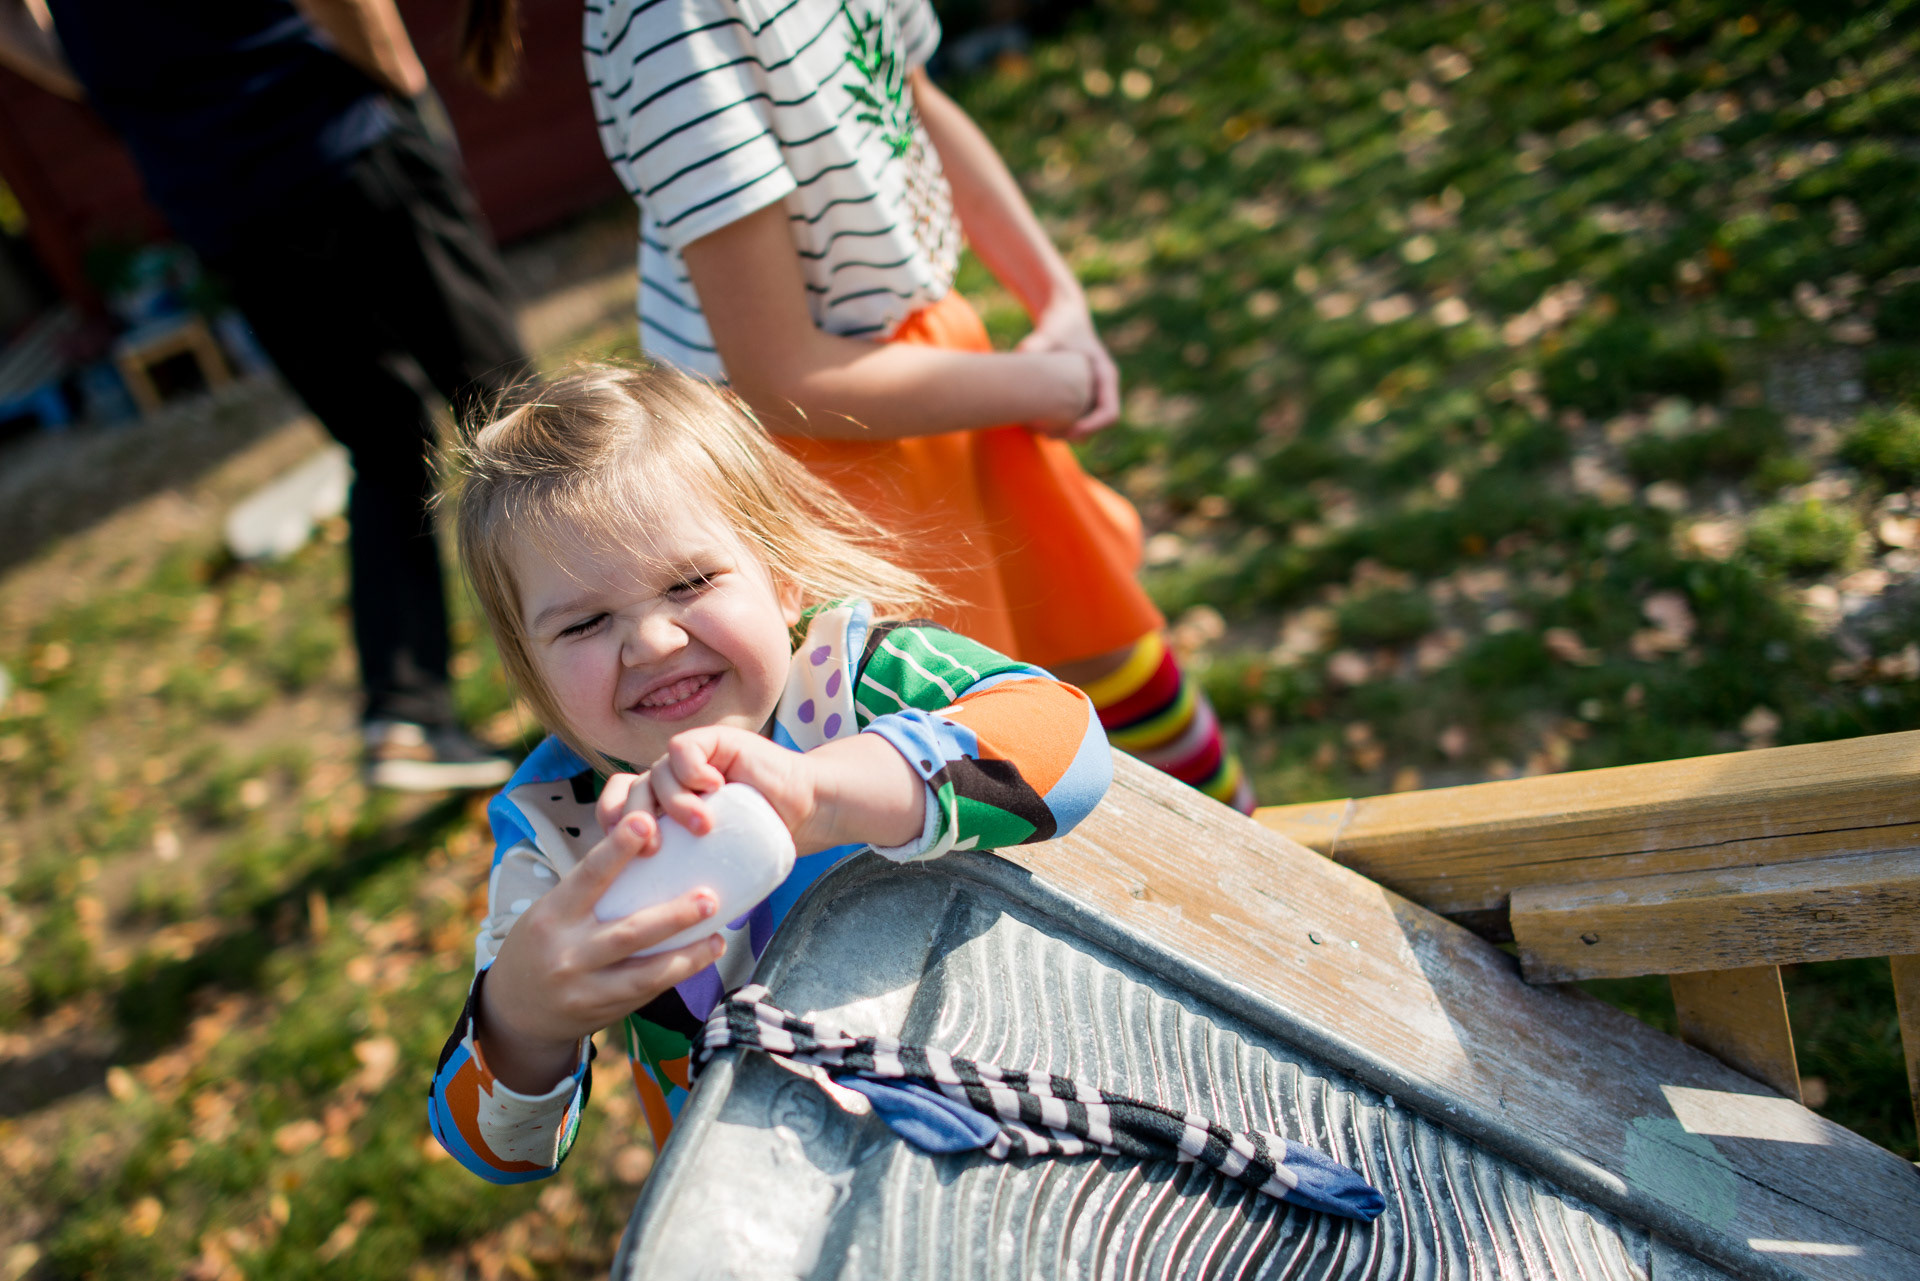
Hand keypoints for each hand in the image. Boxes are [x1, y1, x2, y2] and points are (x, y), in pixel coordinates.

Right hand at [476, 811, 723, 1093]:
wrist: (514, 1009)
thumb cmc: (542, 943)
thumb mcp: (552, 912)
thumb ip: (591, 890)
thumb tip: (648, 845)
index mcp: (552, 915)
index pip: (588, 876)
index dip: (617, 848)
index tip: (646, 821)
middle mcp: (568, 953)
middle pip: (629, 932)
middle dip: (674, 916)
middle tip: (710, 898)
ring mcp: (586, 987)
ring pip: (647, 972)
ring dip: (689, 955)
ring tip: (718, 938)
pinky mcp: (604, 1011)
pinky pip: (647, 991)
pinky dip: (677, 974)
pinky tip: (701, 958)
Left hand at [598, 725, 824, 849]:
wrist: (806, 812)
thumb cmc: (759, 844)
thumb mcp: (710, 862)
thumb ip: (681, 871)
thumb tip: (648, 922)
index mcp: (662, 810)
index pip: (616, 809)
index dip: (612, 827)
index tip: (628, 856)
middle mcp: (671, 783)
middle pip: (630, 791)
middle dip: (636, 821)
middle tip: (656, 847)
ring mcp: (690, 761)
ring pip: (656, 772)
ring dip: (675, 802)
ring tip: (703, 825)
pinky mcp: (712, 741)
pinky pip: (682, 748)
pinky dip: (691, 768)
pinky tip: (714, 787)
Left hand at [1017, 301, 1120, 440]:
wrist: (1062, 315)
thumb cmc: (1059, 324)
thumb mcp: (1049, 332)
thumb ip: (1035, 345)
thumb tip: (1021, 357)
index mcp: (1106, 376)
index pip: (1110, 413)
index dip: (1092, 427)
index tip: (1070, 431)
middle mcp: (1102, 389)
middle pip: (1096, 426)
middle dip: (1073, 435)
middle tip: (1045, 435)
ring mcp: (1091, 394)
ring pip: (1084, 426)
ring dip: (1064, 434)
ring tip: (1036, 430)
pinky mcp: (1078, 396)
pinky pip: (1074, 419)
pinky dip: (1057, 425)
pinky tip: (1034, 422)